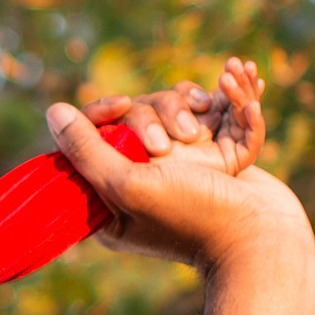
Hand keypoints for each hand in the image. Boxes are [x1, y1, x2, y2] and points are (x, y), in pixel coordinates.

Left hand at [46, 59, 279, 270]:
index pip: (94, 135)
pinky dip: (238, 96)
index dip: (106, 111)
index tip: (124, 105)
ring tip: (233, 76)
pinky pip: (223, 117)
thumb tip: (52, 111)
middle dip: (168, 110)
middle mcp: (148, 179)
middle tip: (187, 136)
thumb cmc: (193, 217)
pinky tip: (248, 74)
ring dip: (210, 93)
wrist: (262, 240)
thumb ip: (87, 150)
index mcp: (113, 196)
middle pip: (142, 115)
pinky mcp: (222, 159)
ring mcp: (188, 167)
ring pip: (186, 110)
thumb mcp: (128, 184)